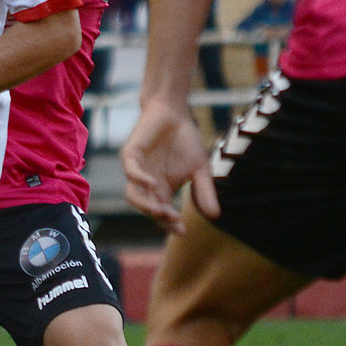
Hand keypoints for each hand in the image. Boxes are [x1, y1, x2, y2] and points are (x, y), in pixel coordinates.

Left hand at [120, 100, 218, 233]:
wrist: (175, 114)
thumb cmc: (186, 141)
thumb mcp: (201, 169)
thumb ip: (205, 191)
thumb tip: (215, 216)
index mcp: (162, 191)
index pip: (163, 215)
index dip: (171, 225)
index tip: (183, 232)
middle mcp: (148, 185)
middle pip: (148, 208)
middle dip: (160, 217)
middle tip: (174, 219)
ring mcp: (138, 170)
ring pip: (134, 195)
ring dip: (146, 205)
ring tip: (161, 210)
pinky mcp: (131, 155)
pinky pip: (130, 172)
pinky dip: (140, 179)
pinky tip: (153, 184)